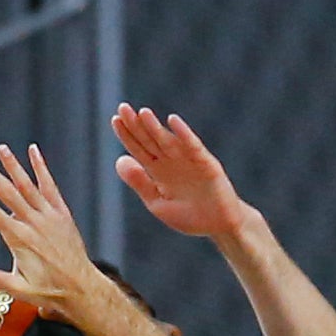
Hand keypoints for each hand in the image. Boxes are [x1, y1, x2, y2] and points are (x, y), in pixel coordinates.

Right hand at [0, 144, 107, 322]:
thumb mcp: (22, 291)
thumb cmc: (51, 291)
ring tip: (2, 149)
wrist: (83, 288)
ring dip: (14, 166)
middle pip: (9, 194)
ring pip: (28, 186)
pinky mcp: (62, 214)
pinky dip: (41, 169)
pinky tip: (33, 152)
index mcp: (21, 241)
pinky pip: (50, 187)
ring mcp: (50, 217)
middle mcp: (34, 224)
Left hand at [111, 106, 249, 240]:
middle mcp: (172, 161)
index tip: (115, 119)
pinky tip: (172, 121)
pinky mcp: (206, 164)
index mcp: (158, 171)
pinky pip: (193, 146)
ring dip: (156, 127)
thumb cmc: (189, 217)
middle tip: (123, 108)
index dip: (127, 135)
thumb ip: (140, 183)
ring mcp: (189, 161)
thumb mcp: (158, 203)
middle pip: (151, 140)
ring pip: (168, 141)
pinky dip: (184, 134)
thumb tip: (119, 160)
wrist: (219, 226)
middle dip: (137, 125)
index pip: (139, 148)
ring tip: (142, 113)